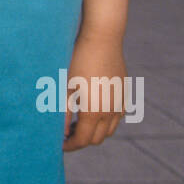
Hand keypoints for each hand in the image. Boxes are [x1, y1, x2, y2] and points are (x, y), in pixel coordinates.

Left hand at [63, 32, 126, 151]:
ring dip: (94, 131)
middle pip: (96, 139)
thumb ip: (61, 113)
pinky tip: (93, 110)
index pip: (83, 140)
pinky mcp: (124, 93)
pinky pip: (117, 116)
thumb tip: (60, 133)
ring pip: (109, 130)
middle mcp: (110, 112)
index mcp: (93, 112)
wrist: (102, 38)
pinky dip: (105, 120)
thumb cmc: (77, 60)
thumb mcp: (64, 86)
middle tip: (66, 133)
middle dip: (81, 140)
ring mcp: (120, 103)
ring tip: (78, 122)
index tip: (59, 144)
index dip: (70, 145)